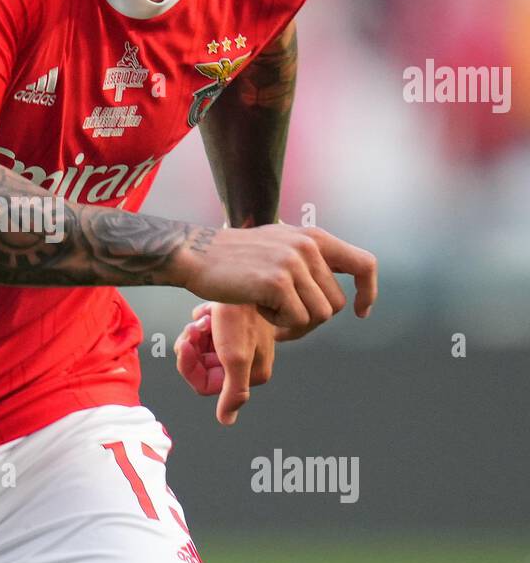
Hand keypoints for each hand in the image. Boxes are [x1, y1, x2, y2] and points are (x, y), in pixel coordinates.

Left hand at [174, 302, 275, 425]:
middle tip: (195, 328)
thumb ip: (233, 393)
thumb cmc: (241, 316)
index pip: (204, 383)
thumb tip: (227, 421)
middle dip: (192, 347)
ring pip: (202, 348)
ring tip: (202, 318)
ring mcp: (239, 342)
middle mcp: (247, 361)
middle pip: (202, 365)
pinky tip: (208, 310)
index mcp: (251, 373)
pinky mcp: (233, 326)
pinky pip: (207, 331)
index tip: (186, 343)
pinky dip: (202, 320)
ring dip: (196, 332)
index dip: (189, 366)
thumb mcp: (235, 357)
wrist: (245, 276)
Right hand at [175, 223, 376, 333]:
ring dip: (293, 323)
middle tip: (282, 319)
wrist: (196, 255)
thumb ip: (309, 260)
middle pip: (335, 304)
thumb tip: (336, 293)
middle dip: (311, 320)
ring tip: (266, 307)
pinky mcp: (278, 282)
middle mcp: (308, 246)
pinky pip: (296, 321)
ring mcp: (294, 263)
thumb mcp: (279, 246)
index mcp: (313, 237)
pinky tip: (257, 308)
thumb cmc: (233, 258)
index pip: (364, 264)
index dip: (367, 291)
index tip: (360, 311)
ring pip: (319, 316)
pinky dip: (278, 325)